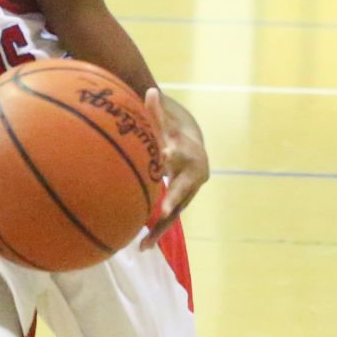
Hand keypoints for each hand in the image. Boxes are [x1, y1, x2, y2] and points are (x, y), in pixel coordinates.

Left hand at [141, 87, 208, 247]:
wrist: (195, 151)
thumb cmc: (173, 136)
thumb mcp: (166, 124)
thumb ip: (156, 111)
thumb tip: (151, 90)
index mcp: (185, 156)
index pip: (177, 160)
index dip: (170, 163)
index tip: (162, 166)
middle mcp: (191, 178)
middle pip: (180, 192)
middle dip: (171, 202)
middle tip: (160, 213)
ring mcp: (188, 193)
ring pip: (175, 212)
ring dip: (160, 228)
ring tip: (144, 244)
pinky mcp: (181, 204)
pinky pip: (169, 219)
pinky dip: (157, 231)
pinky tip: (141, 246)